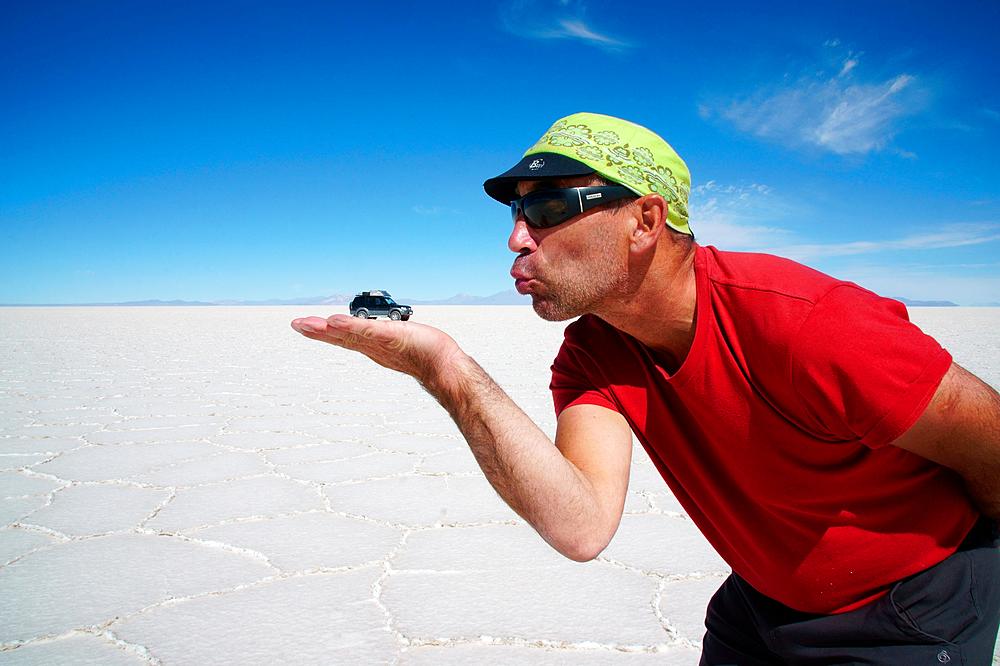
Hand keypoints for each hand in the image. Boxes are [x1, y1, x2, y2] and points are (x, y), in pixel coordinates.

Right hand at [290, 314, 463, 385]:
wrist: (443, 365)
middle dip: (316, 331)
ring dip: (327, 330)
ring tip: (307, 324)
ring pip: (349, 335)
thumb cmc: (424, 352)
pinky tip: (335, 322)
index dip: (322, 332)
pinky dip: (350, 327)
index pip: (342, 337)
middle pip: (339, 337)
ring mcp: (380, 343)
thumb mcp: (397, 341)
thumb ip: (385, 339)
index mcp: (371, 344)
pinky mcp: (390, 337)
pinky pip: (368, 331)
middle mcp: (372, 346)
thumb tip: (382, 337)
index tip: (303, 325)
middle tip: (295, 324)